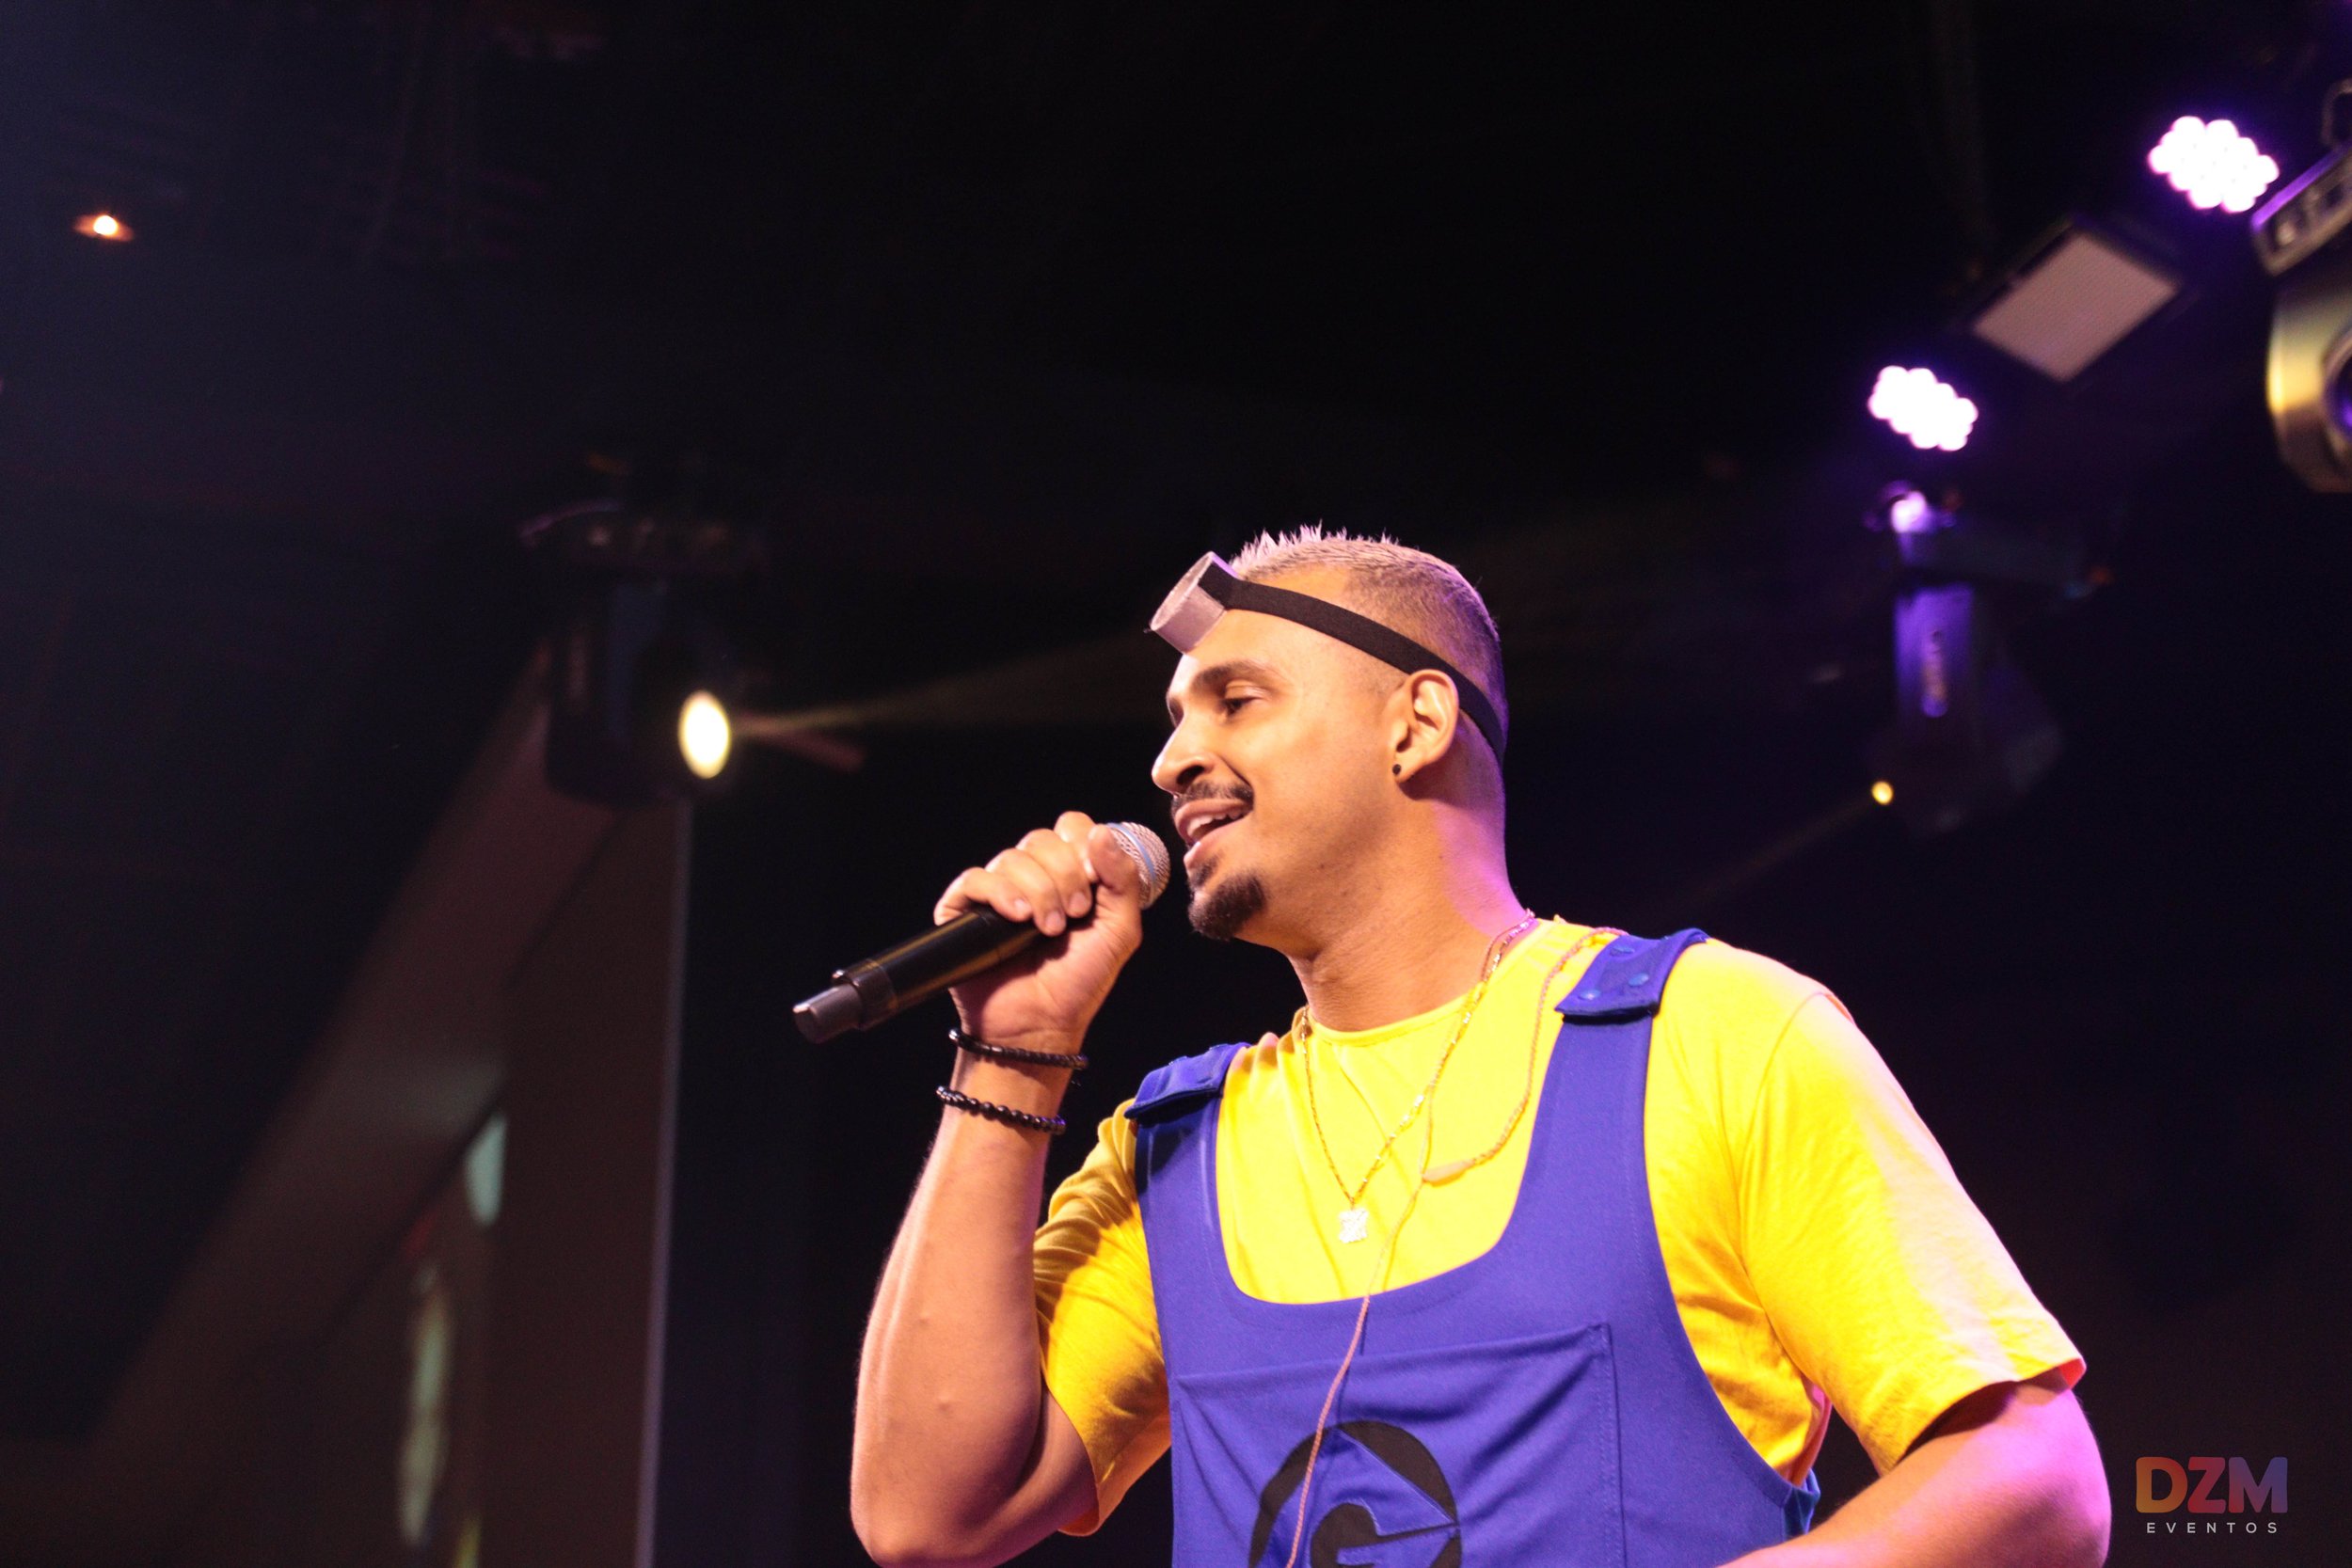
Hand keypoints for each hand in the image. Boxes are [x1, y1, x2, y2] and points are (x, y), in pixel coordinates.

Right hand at [933, 812, 1147, 1053]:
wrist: (1042, 1024)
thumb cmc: (1080, 981)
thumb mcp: (1120, 929)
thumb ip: (1122, 878)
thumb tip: (1101, 832)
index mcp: (1069, 874)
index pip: (1071, 827)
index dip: (1083, 847)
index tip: (1093, 883)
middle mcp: (1032, 878)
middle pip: (1041, 839)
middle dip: (1063, 875)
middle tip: (1073, 915)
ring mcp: (997, 893)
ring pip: (1012, 858)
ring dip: (1037, 892)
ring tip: (1046, 930)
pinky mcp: (964, 911)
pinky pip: (975, 879)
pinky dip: (999, 893)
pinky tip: (1016, 918)